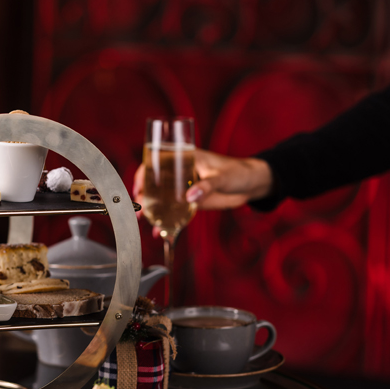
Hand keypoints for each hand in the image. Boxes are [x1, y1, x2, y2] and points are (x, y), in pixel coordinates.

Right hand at [132, 149, 272, 211]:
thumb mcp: (222, 177)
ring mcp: (184, 188)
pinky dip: (166, 221)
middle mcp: (180, 172)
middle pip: (155, 182)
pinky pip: (175, 211)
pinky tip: (159, 231)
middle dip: (143, 195)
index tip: (138, 187)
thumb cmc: (239, 172)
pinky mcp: (191, 202)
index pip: (156, 161)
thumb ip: (207, 186)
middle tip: (138, 208)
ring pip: (162, 198)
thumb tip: (190, 196)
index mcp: (185, 157)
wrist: (252, 186)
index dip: (143, 173)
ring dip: (150, 210)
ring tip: (142, 221)